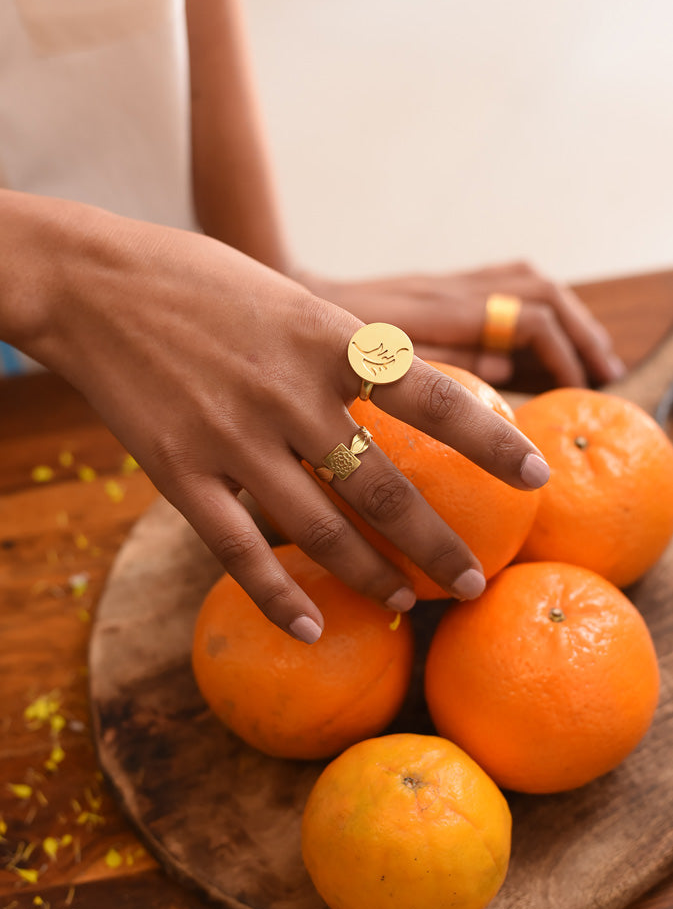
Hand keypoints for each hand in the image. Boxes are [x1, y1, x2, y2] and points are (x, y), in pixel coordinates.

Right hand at [16, 201, 549, 641]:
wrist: (96, 283)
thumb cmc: (202, 283)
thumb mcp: (292, 299)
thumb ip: (344, 353)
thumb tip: (405, 397)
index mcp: (326, 339)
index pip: (431, 394)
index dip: (489, 440)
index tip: (535, 475)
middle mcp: (288, 394)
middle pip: (383, 488)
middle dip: (437, 543)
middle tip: (472, 582)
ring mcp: (232, 438)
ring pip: (319, 530)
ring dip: (370, 577)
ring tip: (404, 603)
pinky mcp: (180, 473)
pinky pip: (239, 550)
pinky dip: (277, 595)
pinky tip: (308, 626)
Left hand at [300, 261, 624, 387]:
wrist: (285, 298)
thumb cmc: (316, 347)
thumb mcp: (367, 369)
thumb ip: (432, 369)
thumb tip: (497, 370)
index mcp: (440, 311)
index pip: (527, 319)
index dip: (560, 355)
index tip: (575, 393)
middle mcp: (450, 289)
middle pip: (540, 294)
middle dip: (580, 333)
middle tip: (604, 374)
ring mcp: (446, 283)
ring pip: (528, 282)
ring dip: (568, 315)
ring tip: (591, 358)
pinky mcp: (439, 287)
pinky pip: (505, 283)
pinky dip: (539, 307)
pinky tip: (546, 340)